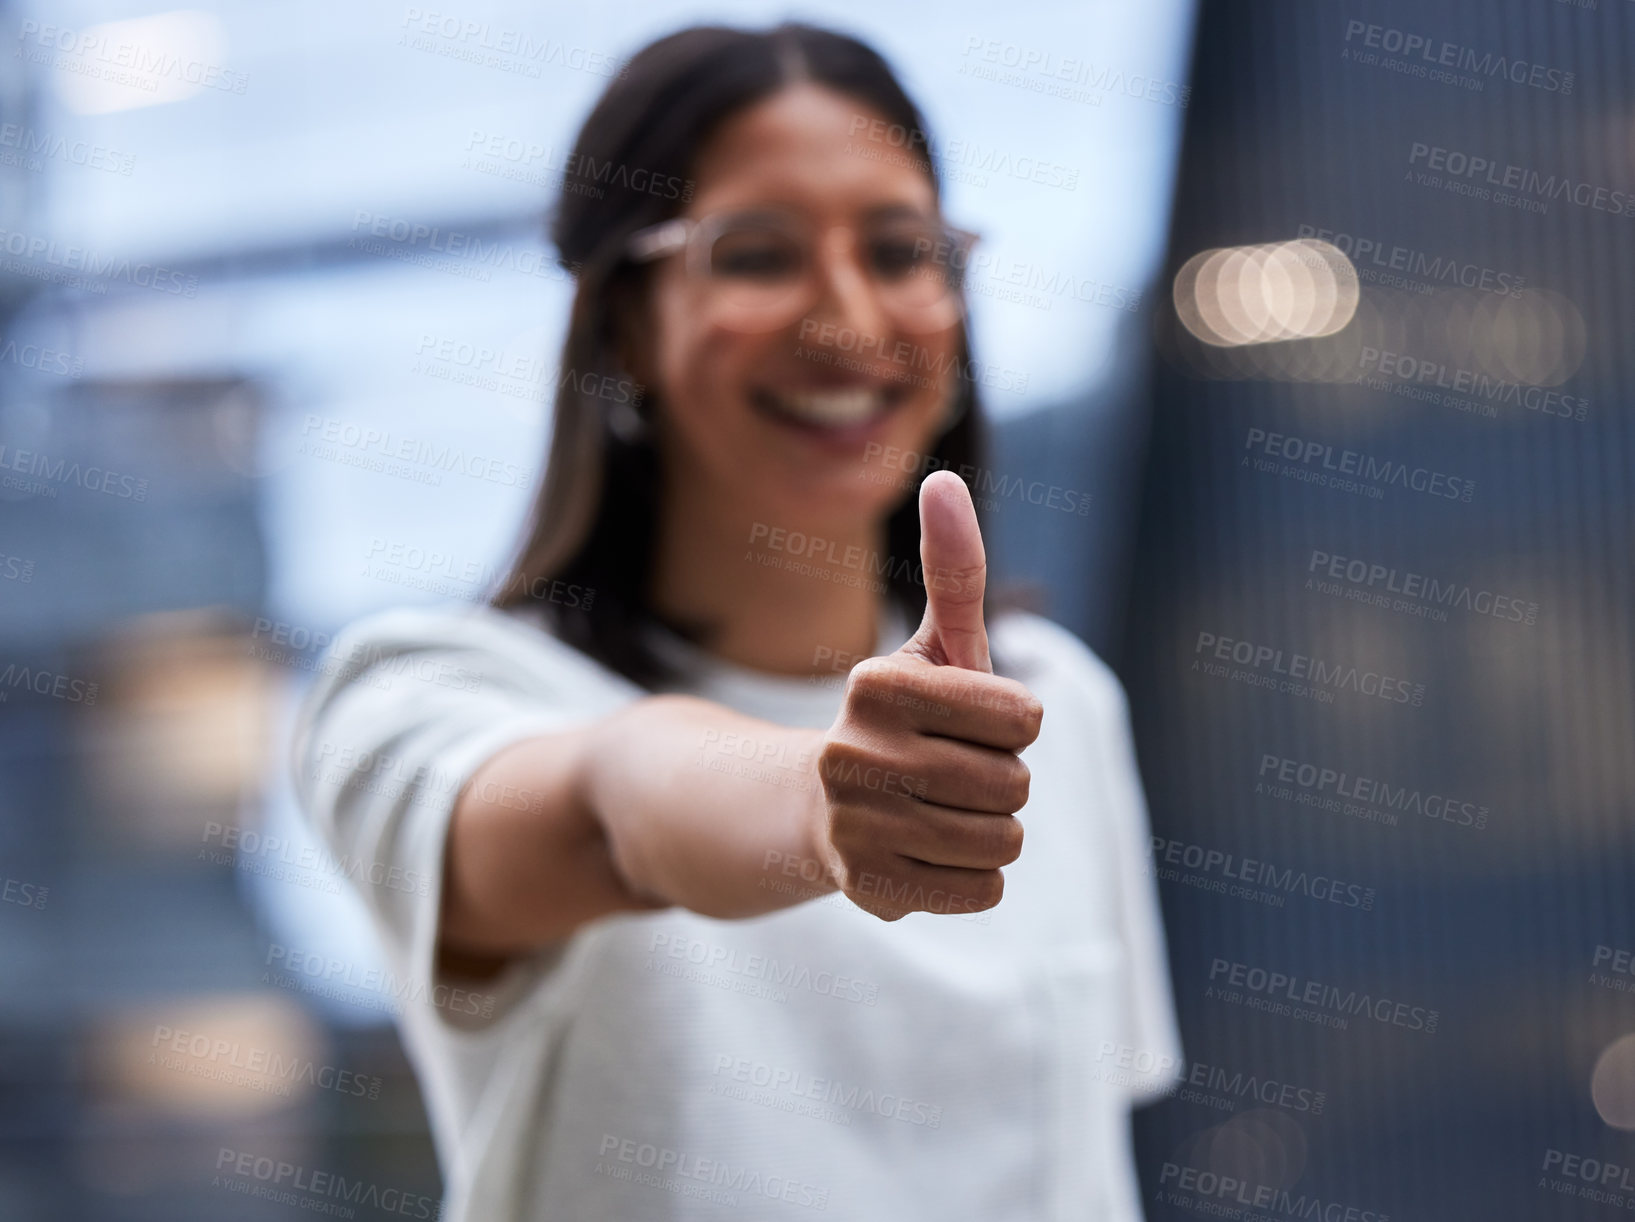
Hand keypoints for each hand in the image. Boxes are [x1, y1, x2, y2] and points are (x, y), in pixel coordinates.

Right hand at [807, 471, 1043, 920]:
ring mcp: (855, 826)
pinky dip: (973, 877)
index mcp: (875, 684)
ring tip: (941, 814)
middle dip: (1003, 781)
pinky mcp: (867, 888)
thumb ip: (954, 570)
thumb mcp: (934, 647)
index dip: (1013, 723)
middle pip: (1015, 783)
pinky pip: (984, 890)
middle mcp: (852, 753)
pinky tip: (928, 853)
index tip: (969, 723)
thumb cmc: (901, 720)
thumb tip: (942, 476)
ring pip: (1004, 841)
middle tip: (952, 774)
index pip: (1023, 717)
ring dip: (991, 831)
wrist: (816, 811)